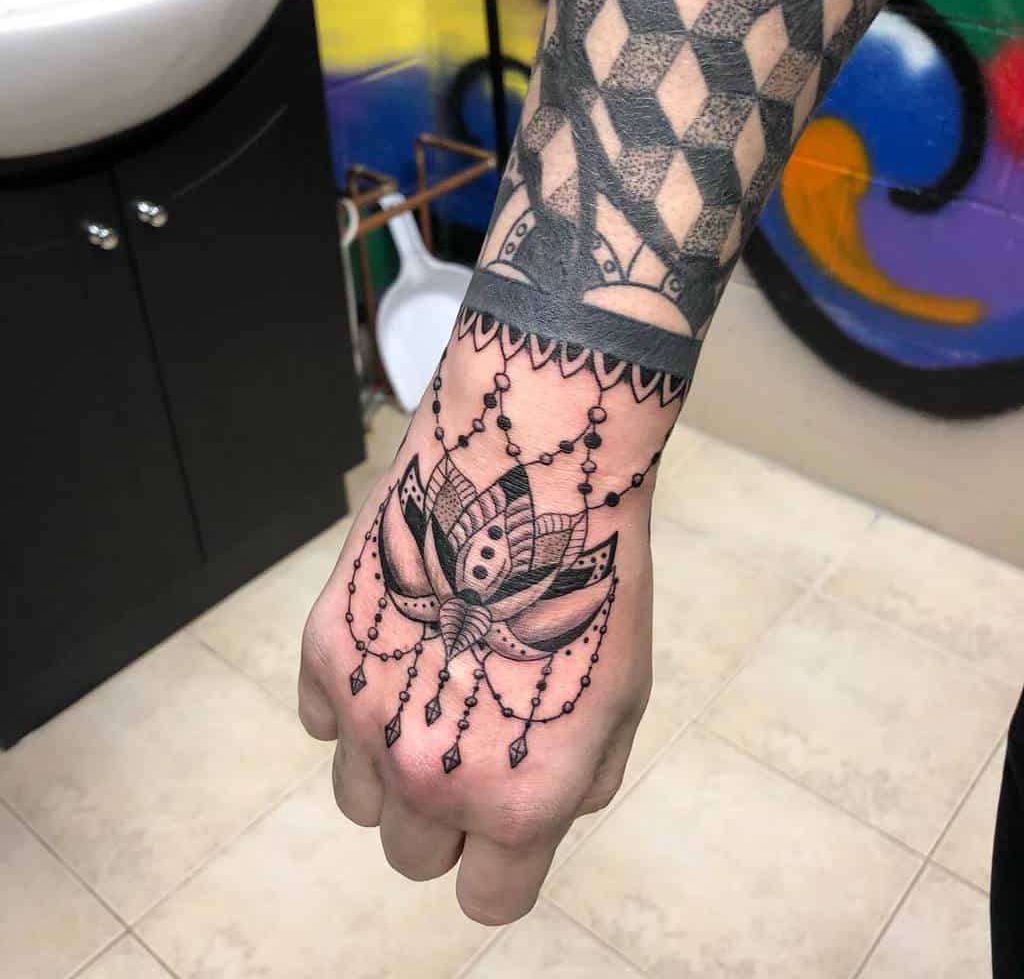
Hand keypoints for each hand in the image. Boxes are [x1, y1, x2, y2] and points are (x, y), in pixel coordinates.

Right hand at [298, 316, 679, 923]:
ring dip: (392, 770)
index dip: (500, 871)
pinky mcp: (323, 651)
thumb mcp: (626, 694)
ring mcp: (364, 712)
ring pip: (357, 800)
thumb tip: (539, 813)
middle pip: (412, 856)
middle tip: (472, 749)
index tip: (504, 833)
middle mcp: (429, 773)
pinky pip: (324, 724)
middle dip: (445, 822)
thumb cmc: (594, 573)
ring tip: (432, 694)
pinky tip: (398, 647)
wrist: (529, 462)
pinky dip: (355, 705)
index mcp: (517, 798)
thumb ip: (580, 780)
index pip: (486, 900)